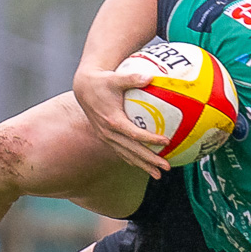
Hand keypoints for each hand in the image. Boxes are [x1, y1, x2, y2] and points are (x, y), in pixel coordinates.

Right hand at [72, 63, 170, 179]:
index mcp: (112, 120)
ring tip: (158, 175)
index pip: (134, 134)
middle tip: (166, 167)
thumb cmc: (102, 82)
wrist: (84, 88)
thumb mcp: (116, 78)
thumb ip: (133, 78)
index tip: (166, 141)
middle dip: (150, 161)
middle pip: (132, 150)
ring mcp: (106, 137)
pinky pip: (121, 152)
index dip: (150, 139)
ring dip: (143, 165)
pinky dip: (133, 160)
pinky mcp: (105, 138)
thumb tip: (151, 76)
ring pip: (126, 155)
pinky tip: (144, 166)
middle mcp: (108, 132)